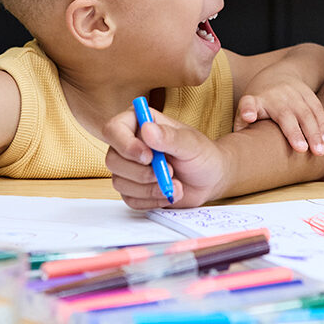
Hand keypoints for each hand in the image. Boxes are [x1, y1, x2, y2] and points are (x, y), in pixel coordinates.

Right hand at [103, 105, 229, 209]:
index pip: (113, 129)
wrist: (210, 179)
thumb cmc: (202, 154)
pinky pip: (129, 200)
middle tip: (170, 172)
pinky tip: (169, 193)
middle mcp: (129, 144)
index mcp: (139, 123)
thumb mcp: (191, 144)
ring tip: (175, 184)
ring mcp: (129, 168)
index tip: (149, 157)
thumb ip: (170, 137)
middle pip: (112, 160)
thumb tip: (147, 129)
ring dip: (149, 188)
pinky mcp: (133, 189)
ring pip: (119, 182)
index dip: (126, 145)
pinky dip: (151, 200)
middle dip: (142, 173)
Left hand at [233, 79, 323, 155]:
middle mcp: (275, 95)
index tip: (248, 116)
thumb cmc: (259, 103)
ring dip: (314, 132)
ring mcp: (293, 92)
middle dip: (295, 131)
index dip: (248, 110)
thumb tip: (242, 150)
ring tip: (319, 151)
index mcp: (256, 101)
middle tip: (302, 150)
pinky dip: (322, 124)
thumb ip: (243, 128)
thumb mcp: (246, 111)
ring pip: (306, 112)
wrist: (276, 76)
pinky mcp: (307, 93)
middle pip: (285, 113)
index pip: (249, 103)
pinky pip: (317, 108)